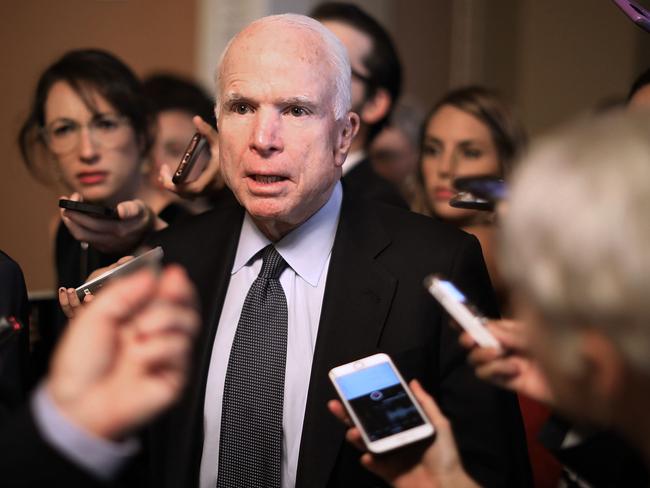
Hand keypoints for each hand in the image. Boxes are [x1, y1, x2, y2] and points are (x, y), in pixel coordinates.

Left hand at [47, 265, 199, 439]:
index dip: (173, 281)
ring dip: (166, 319)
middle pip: (186, 305)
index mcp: (137, 316)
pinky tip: (140, 357)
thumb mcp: (94, 316)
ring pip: (189, 323)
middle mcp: (155, 332)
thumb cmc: (81, 364)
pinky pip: (181, 349)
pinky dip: (159, 348)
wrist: (77, 403)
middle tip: (172, 287)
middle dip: (180, 293)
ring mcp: (167, 353)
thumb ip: (123, 292)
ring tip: (141, 330)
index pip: (166, 292)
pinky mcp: (175, 374)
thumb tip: (152, 275)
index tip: (172, 272)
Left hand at [60, 193, 158, 253]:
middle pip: (81, 232)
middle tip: (64, 201)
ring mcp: (106, 245)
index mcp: (120, 230)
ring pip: (81, 236)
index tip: (72, 198)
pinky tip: (76, 215)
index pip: (92, 224)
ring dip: (71, 222)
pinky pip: (85, 238)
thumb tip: (121, 210)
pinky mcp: (103, 246)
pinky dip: (77, 226)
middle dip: (69, 216)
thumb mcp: (142, 209)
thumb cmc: (143, 217)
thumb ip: (132, 209)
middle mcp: (111, 241)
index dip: (78, 213)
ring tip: (66, 207)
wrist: (150, 234)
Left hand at [159, 115, 224, 197]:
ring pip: (188, 195)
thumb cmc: (227, 149)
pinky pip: (190, 193)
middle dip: (171, 185)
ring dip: (174, 187)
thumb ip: (207, 130)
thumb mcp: (218, 139)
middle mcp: (212, 186)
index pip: (194, 188)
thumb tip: (196, 119)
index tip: (165, 176)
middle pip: (187, 194)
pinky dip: (180, 188)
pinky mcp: (207, 190)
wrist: (242, 162)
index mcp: (214, 176)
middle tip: (161, 171)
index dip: (177, 187)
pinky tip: (172, 178)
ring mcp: (210, 190)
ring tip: (163, 174)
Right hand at [328, 380, 477, 487]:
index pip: (381, 410)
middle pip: (367, 424)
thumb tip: (413, 382)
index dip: (367, 400)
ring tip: (353, 431)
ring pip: (365, 443)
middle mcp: (393, 438)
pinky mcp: (386, 472)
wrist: (446, 486)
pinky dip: (368, 460)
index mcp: (403, 426)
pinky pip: (372, 464)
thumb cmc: (444, 455)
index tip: (354, 389)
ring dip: (356, 436)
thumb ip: (425, 403)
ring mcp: (388, 456)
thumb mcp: (439, 424)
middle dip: (350, 414)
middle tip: (336, 404)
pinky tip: (368, 456)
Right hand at [460, 319, 553, 404]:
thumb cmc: (562, 349)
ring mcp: (505, 362)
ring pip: (476, 358)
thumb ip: (508, 332)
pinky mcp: (507, 380)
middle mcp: (506, 344)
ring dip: (483, 355)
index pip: (485, 322)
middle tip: (471, 340)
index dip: (468, 319)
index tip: (454, 318)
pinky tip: (514, 369)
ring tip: (500, 354)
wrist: (580, 382)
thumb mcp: (534, 334)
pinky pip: (487, 374)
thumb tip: (485, 328)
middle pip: (475, 340)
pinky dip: (496, 370)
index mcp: (513, 328)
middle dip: (470, 338)